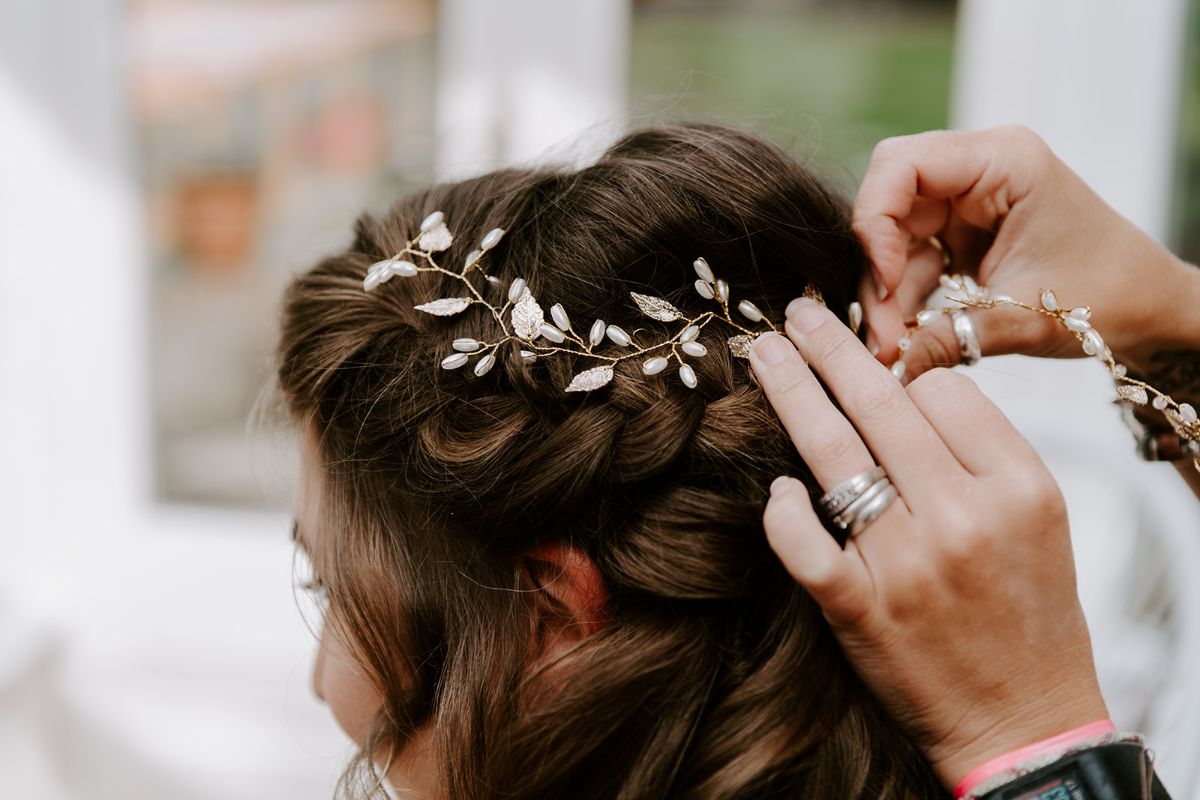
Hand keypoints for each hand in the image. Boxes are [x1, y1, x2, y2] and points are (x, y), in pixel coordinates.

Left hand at [748, 298, 1108, 789]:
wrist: (1024, 720)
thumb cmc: (1029, 614)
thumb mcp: (1038, 520)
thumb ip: (983, 454)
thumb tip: (906, 390)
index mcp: (1018, 487)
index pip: (944, 390)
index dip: (906, 373)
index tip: (881, 370)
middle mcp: (962, 517)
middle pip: (880, 405)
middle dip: (829, 348)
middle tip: (795, 313)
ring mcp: (906, 564)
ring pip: (833, 454)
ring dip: (791, 393)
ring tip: (764, 355)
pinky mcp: (859, 609)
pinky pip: (802, 540)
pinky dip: (782, 509)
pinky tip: (778, 487)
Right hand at [853, 125, 1199, 377]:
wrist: (1150, 311)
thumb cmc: (1112, 296)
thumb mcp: (1027, 318)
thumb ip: (950, 338)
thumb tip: (886, 369)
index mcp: (1003, 160)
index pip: (901, 166)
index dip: (876, 224)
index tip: (884, 286)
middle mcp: (977, 171)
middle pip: (888, 201)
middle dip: (876, 266)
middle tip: (879, 329)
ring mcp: (966, 202)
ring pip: (891, 238)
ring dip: (885, 293)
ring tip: (893, 347)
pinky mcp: (960, 235)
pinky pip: (909, 261)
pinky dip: (901, 300)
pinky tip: (904, 338)